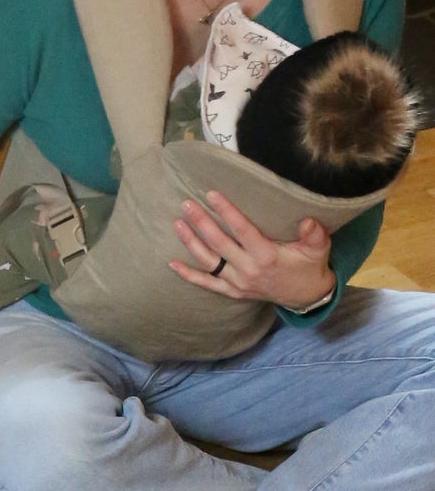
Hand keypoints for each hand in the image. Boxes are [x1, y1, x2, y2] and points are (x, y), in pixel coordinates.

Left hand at [171, 191, 332, 310]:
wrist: (305, 296)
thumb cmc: (310, 265)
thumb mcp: (318, 248)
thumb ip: (315, 234)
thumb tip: (308, 220)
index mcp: (266, 256)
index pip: (242, 230)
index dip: (226, 212)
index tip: (211, 195)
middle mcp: (248, 269)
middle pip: (219, 243)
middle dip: (201, 222)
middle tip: (186, 204)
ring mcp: (237, 282)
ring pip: (208, 261)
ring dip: (191, 242)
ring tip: (177, 223)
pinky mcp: (232, 291)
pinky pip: (207, 283)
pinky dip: (189, 275)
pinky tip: (172, 264)